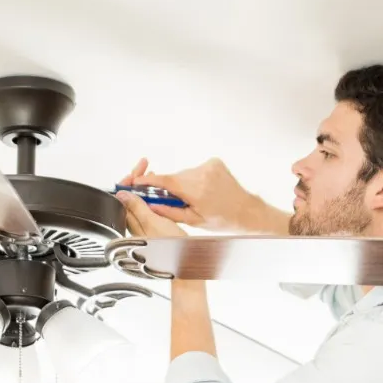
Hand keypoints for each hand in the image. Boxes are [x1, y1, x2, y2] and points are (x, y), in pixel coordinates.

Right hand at [119, 157, 274, 232]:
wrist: (245, 211)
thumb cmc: (222, 219)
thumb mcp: (193, 220)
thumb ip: (169, 211)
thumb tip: (150, 206)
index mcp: (196, 191)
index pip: (165, 181)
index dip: (148, 181)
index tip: (137, 181)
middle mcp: (202, 175)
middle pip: (174, 177)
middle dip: (170, 187)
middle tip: (176, 200)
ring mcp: (209, 166)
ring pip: (184, 173)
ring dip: (183, 183)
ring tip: (195, 197)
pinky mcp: (214, 162)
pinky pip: (195, 170)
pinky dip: (194, 178)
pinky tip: (204, 189)